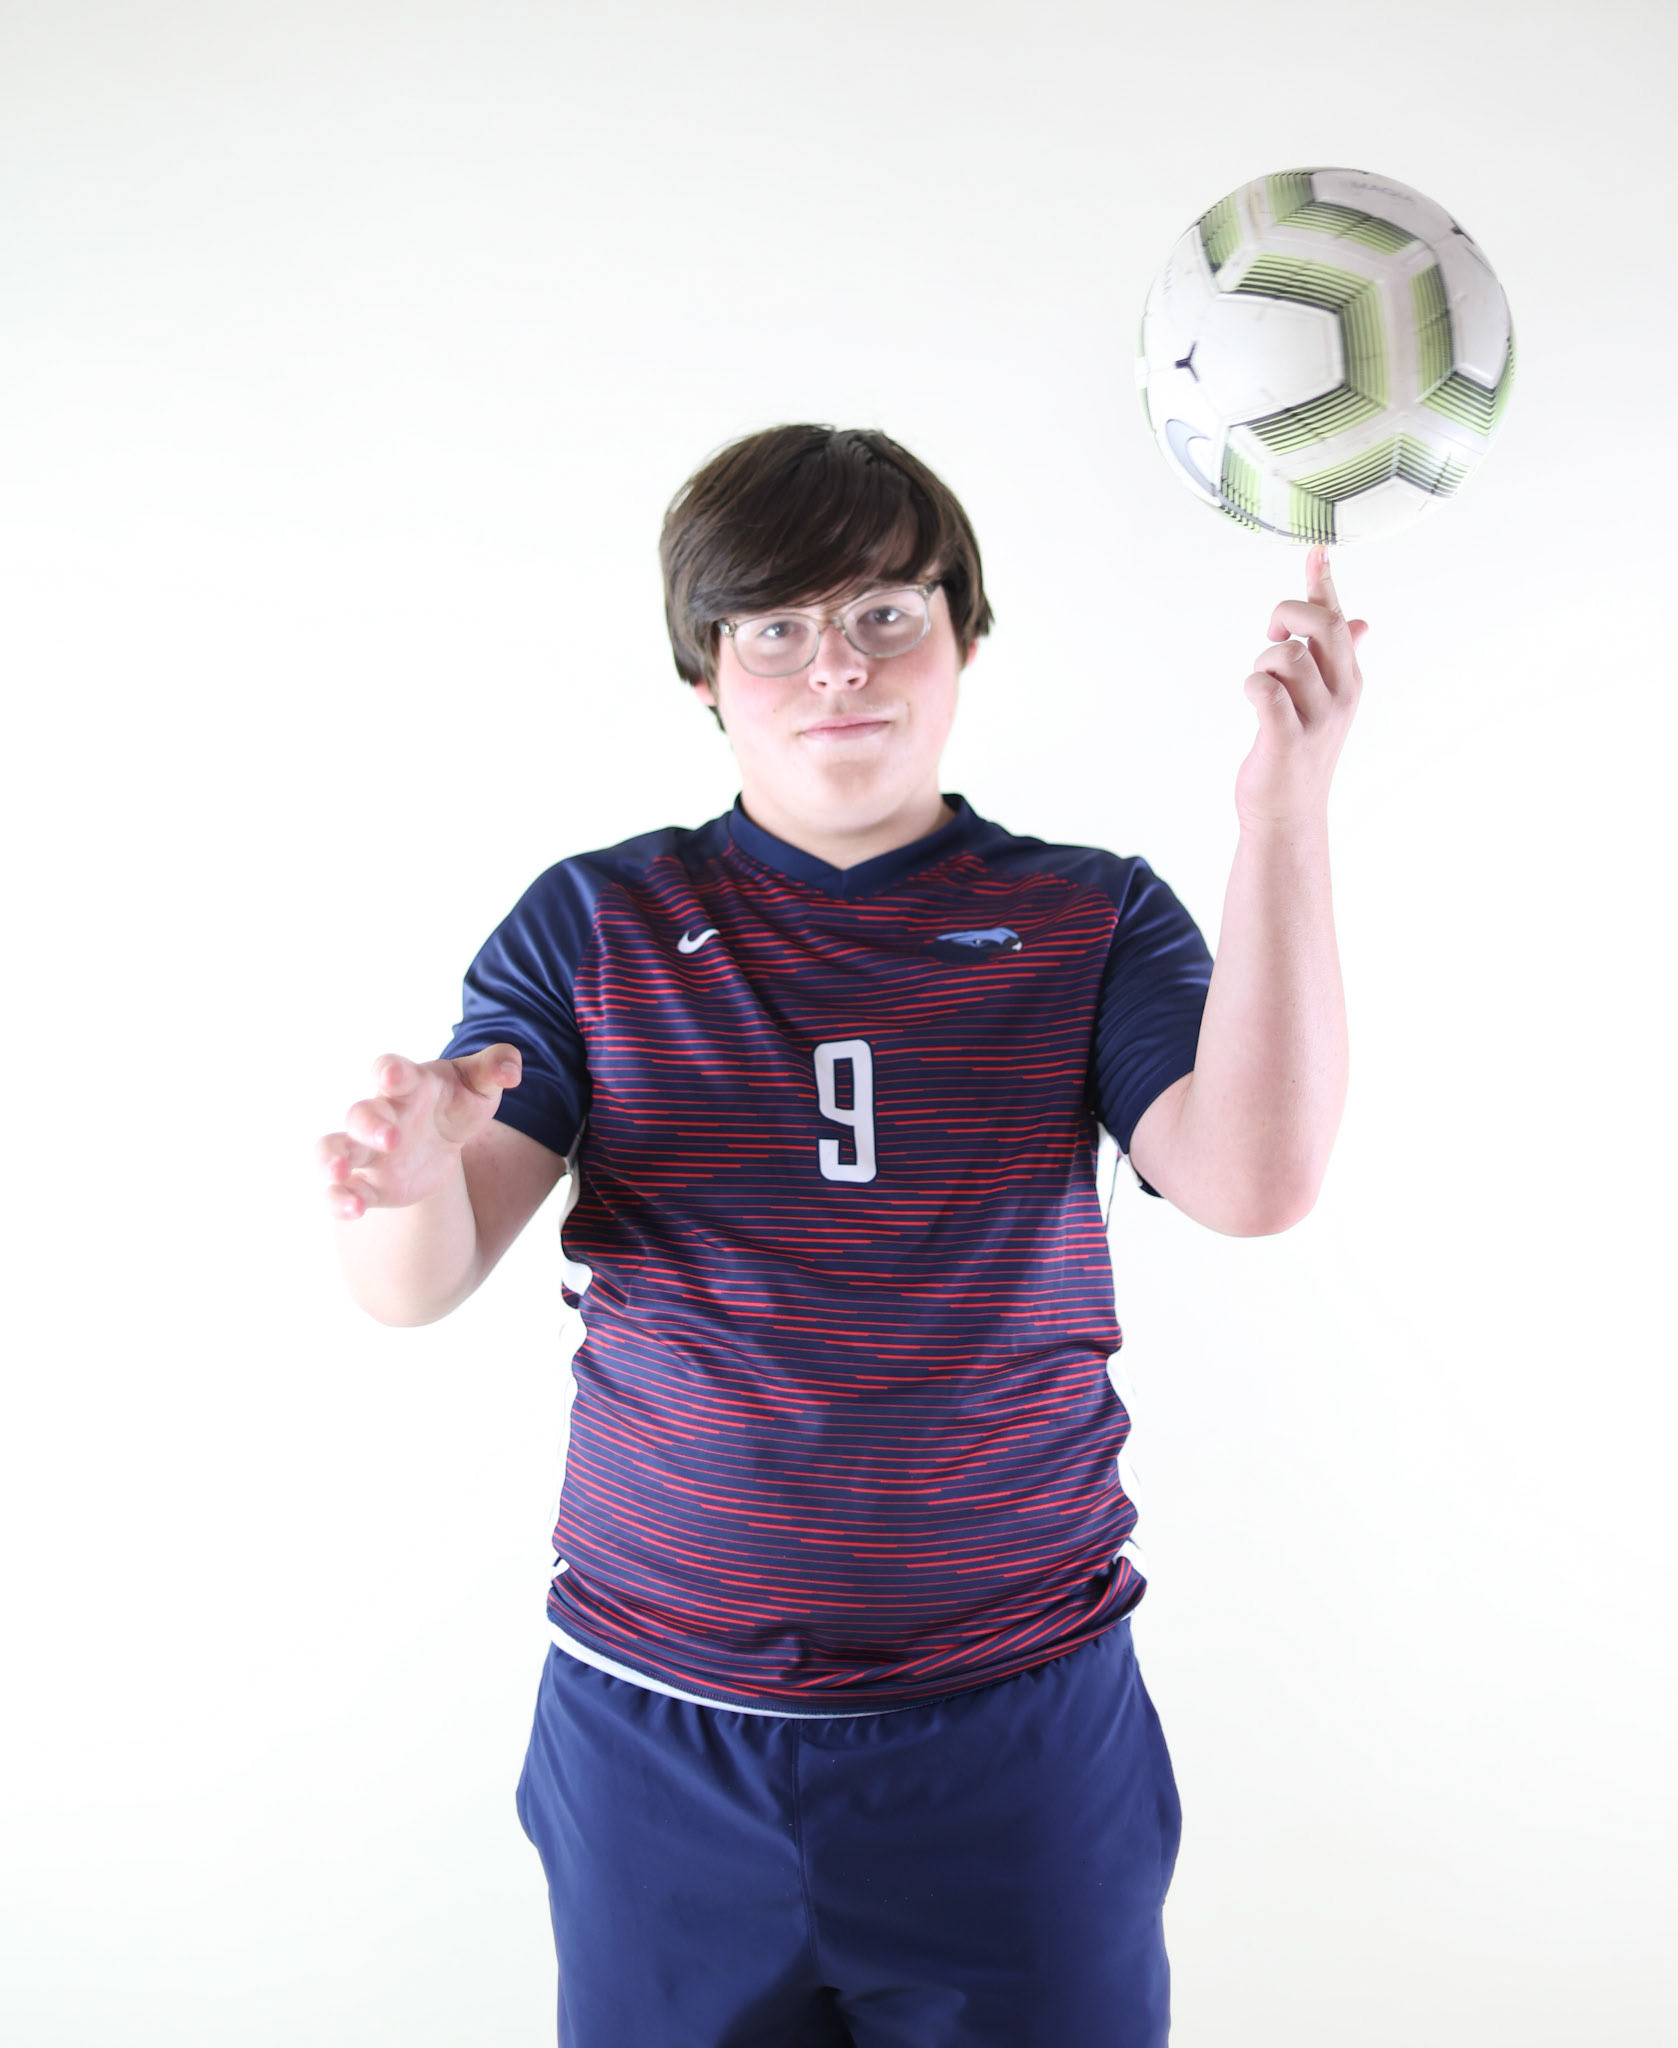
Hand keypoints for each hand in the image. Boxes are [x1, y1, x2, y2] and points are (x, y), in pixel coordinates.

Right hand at [316, 1046, 521, 1219]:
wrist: (443, 1141)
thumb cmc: (457, 1103)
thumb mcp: (479, 1084)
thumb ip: (495, 1067)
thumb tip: (511, 1068)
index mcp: (408, 1085)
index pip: (391, 1070)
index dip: (390, 1070)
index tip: (393, 1074)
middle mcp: (382, 1115)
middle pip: (361, 1113)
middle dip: (369, 1123)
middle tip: (391, 1138)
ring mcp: (369, 1150)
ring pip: (333, 1148)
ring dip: (331, 1159)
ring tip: (339, 1172)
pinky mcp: (369, 1183)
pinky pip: (342, 1190)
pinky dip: (339, 1199)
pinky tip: (352, 1210)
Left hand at [1235, 545, 1367, 835]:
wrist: (1289, 816)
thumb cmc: (1300, 755)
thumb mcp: (1324, 703)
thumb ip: (1337, 658)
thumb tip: (1360, 620)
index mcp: (1347, 678)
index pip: (1337, 618)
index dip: (1324, 581)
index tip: (1316, 549)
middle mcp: (1339, 694)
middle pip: (1319, 624)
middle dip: (1285, 615)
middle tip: (1269, 637)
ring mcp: (1316, 718)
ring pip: (1286, 655)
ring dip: (1263, 662)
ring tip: (1262, 687)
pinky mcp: (1286, 739)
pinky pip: (1265, 690)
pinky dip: (1252, 686)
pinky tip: (1254, 701)